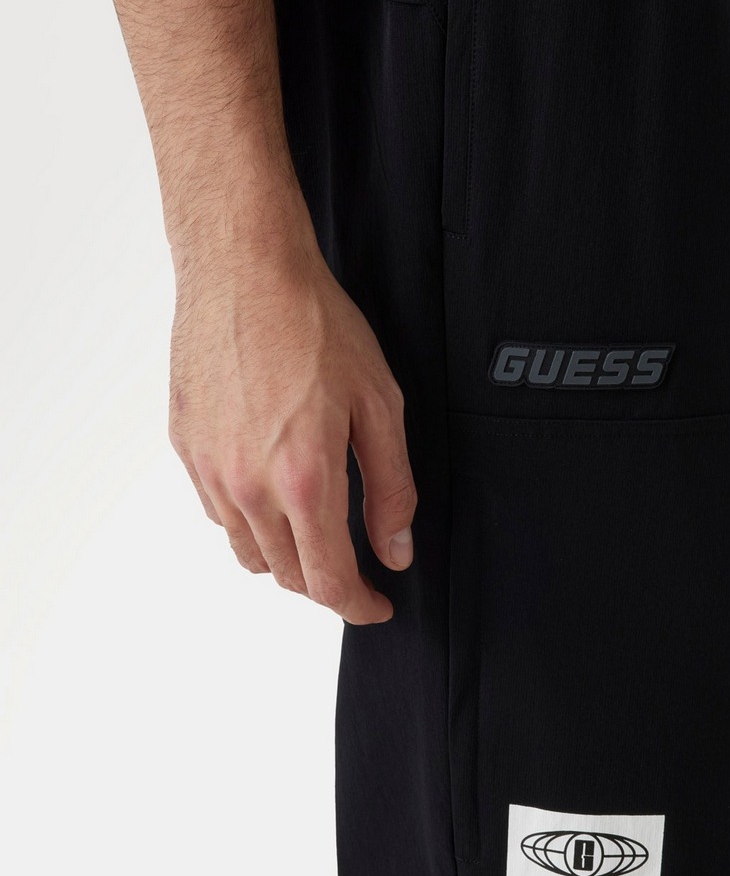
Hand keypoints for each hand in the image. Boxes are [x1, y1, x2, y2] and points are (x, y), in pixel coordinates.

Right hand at [167, 205, 414, 624]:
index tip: (378, 605)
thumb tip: (396, 550)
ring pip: (248, 551)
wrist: (244, 270)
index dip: (359, 605)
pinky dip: (250, 520)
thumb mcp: (380, 405)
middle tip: (357, 566)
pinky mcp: (186, 448)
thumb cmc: (314, 325)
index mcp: (304, 480)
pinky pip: (219, 512)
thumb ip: (392, 488)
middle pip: (288, 575)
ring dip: (286, 556)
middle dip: (327, 582)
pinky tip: (274, 489)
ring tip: (316, 530)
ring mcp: (211, 470)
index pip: (329, 579)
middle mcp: (248, 487)